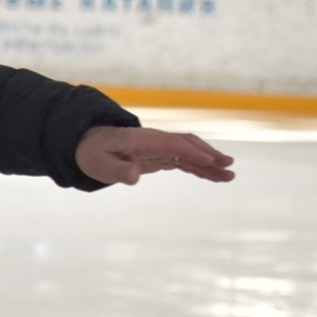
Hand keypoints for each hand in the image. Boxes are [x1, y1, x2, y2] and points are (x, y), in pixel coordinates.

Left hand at [75, 125, 235, 185]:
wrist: (87, 143)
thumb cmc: (92, 154)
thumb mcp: (98, 164)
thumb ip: (116, 170)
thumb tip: (134, 176)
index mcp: (142, 140)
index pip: (172, 145)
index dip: (192, 152)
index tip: (211, 161)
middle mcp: (155, 141)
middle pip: (187, 145)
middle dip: (208, 155)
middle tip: (229, 167)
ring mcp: (159, 147)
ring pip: (189, 153)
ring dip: (209, 163)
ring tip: (229, 176)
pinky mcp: (160, 155)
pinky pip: (183, 160)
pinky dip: (198, 167)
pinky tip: (213, 175)